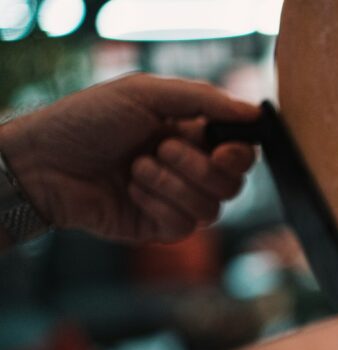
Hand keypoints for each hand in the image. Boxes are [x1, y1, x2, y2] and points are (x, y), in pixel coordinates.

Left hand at [0, 73, 258, 242]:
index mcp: (190, 135)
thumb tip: (254, 112)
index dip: (239, 154)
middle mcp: (188, 170)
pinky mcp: (160, 229)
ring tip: (137, 169)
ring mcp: (175, 202)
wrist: (44, 162)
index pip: (239, 152)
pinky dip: (160, 205)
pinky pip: (186, 226)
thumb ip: (204, 99)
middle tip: (162, 148)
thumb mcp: (145, 93)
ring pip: (213, 209)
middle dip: (199, 167)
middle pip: (233, 183)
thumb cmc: (87, 121)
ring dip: (173, 185)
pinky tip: (131, 192)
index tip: (221, 149)